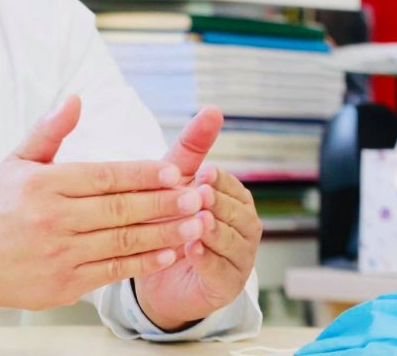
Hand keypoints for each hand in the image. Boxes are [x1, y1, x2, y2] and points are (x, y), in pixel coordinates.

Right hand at [0, 95, 212, 316]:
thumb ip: (49, 131)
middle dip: (163, 202)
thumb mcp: (17, 162)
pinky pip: (113, 271)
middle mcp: (53, 218)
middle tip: (197, 195)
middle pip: (119, 208)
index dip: (141, 174)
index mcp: (44, 185)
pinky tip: (168, 254)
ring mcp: (60, 253)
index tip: (173, 170)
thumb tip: (75, 100)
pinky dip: (143, 263)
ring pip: (122, 241)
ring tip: (195, 225)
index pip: (103, 176)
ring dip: (164, 233)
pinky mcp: (66, 283)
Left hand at [132, 107, 262, 329]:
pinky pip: (220, 271)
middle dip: (219, 203)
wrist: (154, 270)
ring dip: (215, 230)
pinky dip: (207, 259)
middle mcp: (242, 229)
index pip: (232, 186)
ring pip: (233, 241)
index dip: (219, 180)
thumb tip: (213, 109)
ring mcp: (237, 259)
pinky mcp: (224, 286)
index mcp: (233, 201)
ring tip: (198, 221)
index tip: (203, 172)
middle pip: (238, 213)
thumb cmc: (168, 217)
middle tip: (200, 195)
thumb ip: (193, 147)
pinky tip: (192, 249)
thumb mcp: (175, 179)